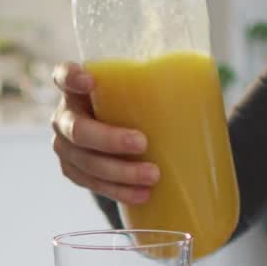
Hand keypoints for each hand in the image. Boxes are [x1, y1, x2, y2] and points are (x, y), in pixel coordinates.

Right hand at [50, 62, 157, 204]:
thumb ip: (160, 79)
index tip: (91, 81)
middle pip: (76, 129)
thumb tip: (204, 70)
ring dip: (117, 172)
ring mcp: (66, 147)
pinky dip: (117, 191)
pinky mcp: (75, 172)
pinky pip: (91, 185)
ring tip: (152, 177)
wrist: (132, 136)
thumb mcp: (145, 88)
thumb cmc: (139, 105)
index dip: (70, 78)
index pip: (62, 76)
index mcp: (77, 87)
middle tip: (142, 143)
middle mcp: (65, 116)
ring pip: (83, 162)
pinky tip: (142, 195)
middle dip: (108, 139)